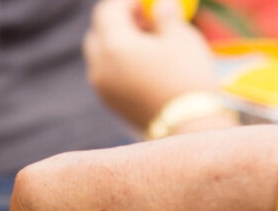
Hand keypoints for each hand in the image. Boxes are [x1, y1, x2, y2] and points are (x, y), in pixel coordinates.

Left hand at [83, 0, 216, 128]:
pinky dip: (120, 63)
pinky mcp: (110, 102)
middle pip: (97, 33)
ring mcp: (101, 88)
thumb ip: (164, 14)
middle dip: (119, 21)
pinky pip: (107, 74)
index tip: (149, 2)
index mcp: (112, 46)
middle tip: (147, 19)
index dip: (127, 2)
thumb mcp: (180, 36)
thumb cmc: (185, 76)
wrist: (184, 125)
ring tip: (151, 42)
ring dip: (119, 43)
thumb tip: (160, 4)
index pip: (106, 12)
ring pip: (101, 56)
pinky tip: (146, 64)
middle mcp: (99, 67)